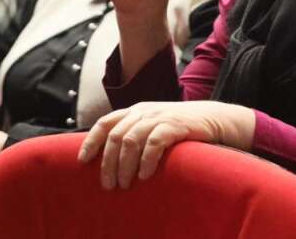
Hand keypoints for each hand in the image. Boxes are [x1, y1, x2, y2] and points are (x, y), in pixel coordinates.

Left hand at [78, 101, 255, 188]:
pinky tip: (145, 176)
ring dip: (125, 165)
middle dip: (108, 163)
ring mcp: (159, 117)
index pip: (105, 123)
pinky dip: (146, 160)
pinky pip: (154, 143)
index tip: (82, 161)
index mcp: (134, 111)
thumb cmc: (179, 127)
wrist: (213, 119)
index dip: (91, 141)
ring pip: (131, 140)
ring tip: (124, 185)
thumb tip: (109, 157)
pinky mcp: (175, 126)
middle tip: (108, 185)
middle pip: (115, 137)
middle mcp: (143, 112)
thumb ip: (133, 133)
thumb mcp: (152, 125)